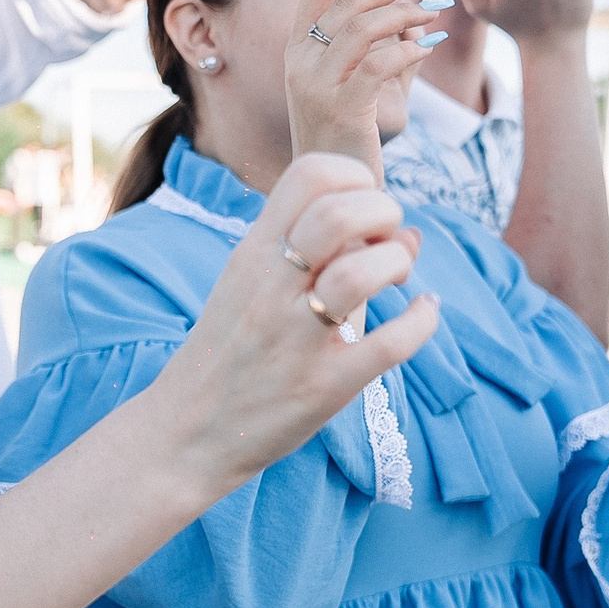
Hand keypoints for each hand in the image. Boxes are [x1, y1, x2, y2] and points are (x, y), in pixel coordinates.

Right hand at [158, 154, 436, 488]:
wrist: (185, 434)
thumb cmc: (229, 355)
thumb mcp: (252, 286)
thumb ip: (321, 253)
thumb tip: (409, 234)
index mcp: (252, 253)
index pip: (310, 173)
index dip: (355, 179)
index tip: (362, 211)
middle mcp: (270, 288)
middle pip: (340, 213)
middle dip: (384, 214)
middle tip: (384, 243)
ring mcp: (296, 339)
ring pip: (365, 272)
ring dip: (398, 265)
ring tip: (396, 280)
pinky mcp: (323, 387)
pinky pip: (392, 343)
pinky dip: (422, 321)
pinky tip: (423, 314)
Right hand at [286, 0, 440, 162]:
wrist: (335, 190)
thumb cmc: (352, 136)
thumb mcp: (363, 83)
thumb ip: (386, 44)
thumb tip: (421, 6)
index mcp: (299, 51)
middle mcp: (300, 64)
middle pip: (347, 1)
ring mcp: (316, 87)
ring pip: (361, 27)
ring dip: (404, 12)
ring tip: (432, 14)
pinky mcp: (340, 110)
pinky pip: (378, 63)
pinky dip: (408, 49)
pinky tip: (427, 49)